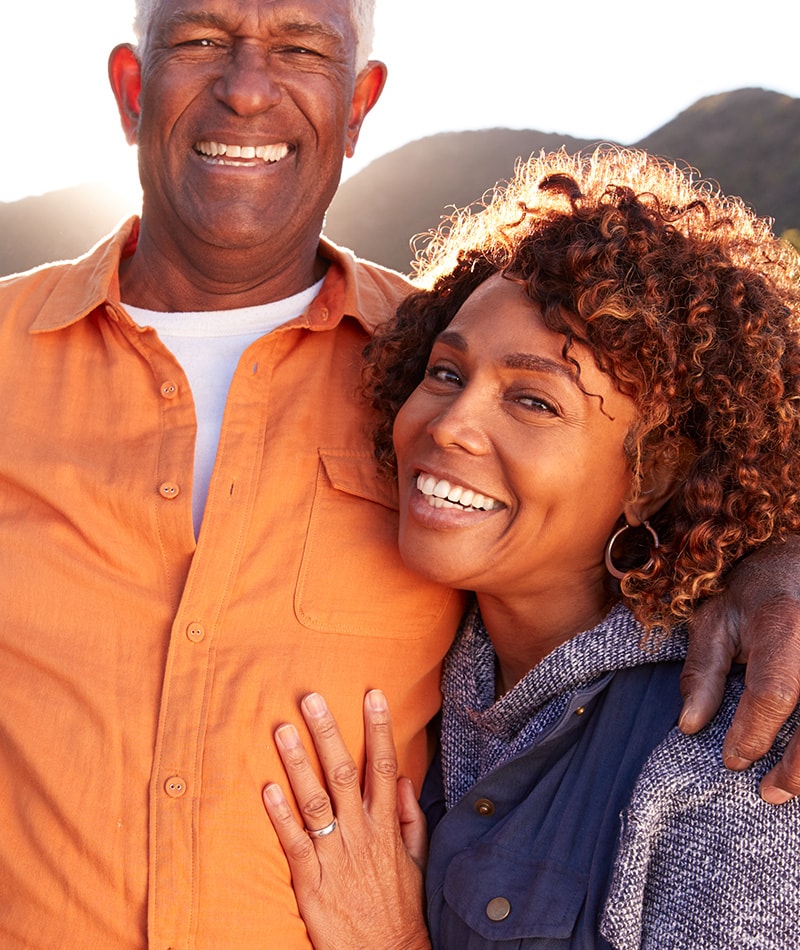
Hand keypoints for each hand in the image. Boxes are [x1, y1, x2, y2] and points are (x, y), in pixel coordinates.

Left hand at [262, 690, 430, 949]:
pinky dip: (281, 816)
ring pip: (316, 802)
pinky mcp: (313, 883)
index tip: (373, 695)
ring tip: (282, 730)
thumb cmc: (400, 905)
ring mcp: (336, 857)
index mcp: (386, 826)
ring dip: (299, 765)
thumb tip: (401, 778)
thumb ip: (408, 818)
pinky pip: (295, 844)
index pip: (385, 766)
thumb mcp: (416, 859)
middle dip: (329, 733)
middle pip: (345, 774)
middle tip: (312, 699)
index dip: (379, 729)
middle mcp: (362, 834)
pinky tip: (267, 789)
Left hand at [679, 535, 799, 802]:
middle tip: (769, 792)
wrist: (798, 562)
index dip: (754, 732)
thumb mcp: (714, 620)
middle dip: (798, 767)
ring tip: (790, 787)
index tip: (733, 759)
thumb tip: (690, 725)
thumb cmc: (753, 594)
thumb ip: (702, 672)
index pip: (774, 691)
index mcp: (782, 623)